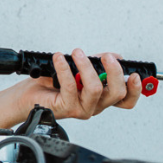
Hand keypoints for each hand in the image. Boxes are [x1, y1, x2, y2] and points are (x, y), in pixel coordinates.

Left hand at [26, 48, 141, 119]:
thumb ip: (96, 63)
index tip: (135, 74)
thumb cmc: (50, 84)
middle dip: (114, 72)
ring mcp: (81, 109)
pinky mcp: (67, 108)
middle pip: (116, 94)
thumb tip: (114, 56)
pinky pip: (71, 86)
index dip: (135, 89)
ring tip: (77, 54)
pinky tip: (60, 59)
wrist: (27, 97)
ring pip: (95, 89)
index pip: (125, 100)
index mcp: (101, 98)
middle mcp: (94, 106)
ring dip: (87, 67)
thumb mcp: (78, 69)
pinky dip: (65, 68)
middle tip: (106, 58)